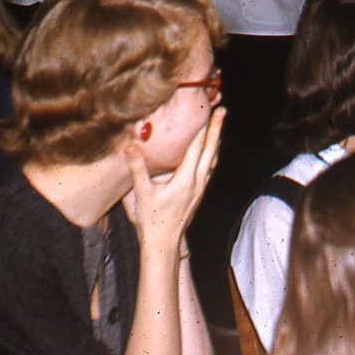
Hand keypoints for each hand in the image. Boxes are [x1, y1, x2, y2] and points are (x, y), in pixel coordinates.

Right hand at [124, 107, 223, 256]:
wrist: (164, 244)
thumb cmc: (152, 220)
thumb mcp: (142, 193)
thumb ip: (137, 168)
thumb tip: (131, 147)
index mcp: (186, 178)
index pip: (197, 147)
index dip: (202, 127)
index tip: (208, 111)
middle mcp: (197, 181)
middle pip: (211, 149)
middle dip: (217, 129)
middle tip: (223, 111)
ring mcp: (200, 188)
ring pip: (212, 159)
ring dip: (216, 141)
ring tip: (219, 127)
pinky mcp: (198, 194)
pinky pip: (209, 169)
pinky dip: (212, 156)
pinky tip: (210, 154)